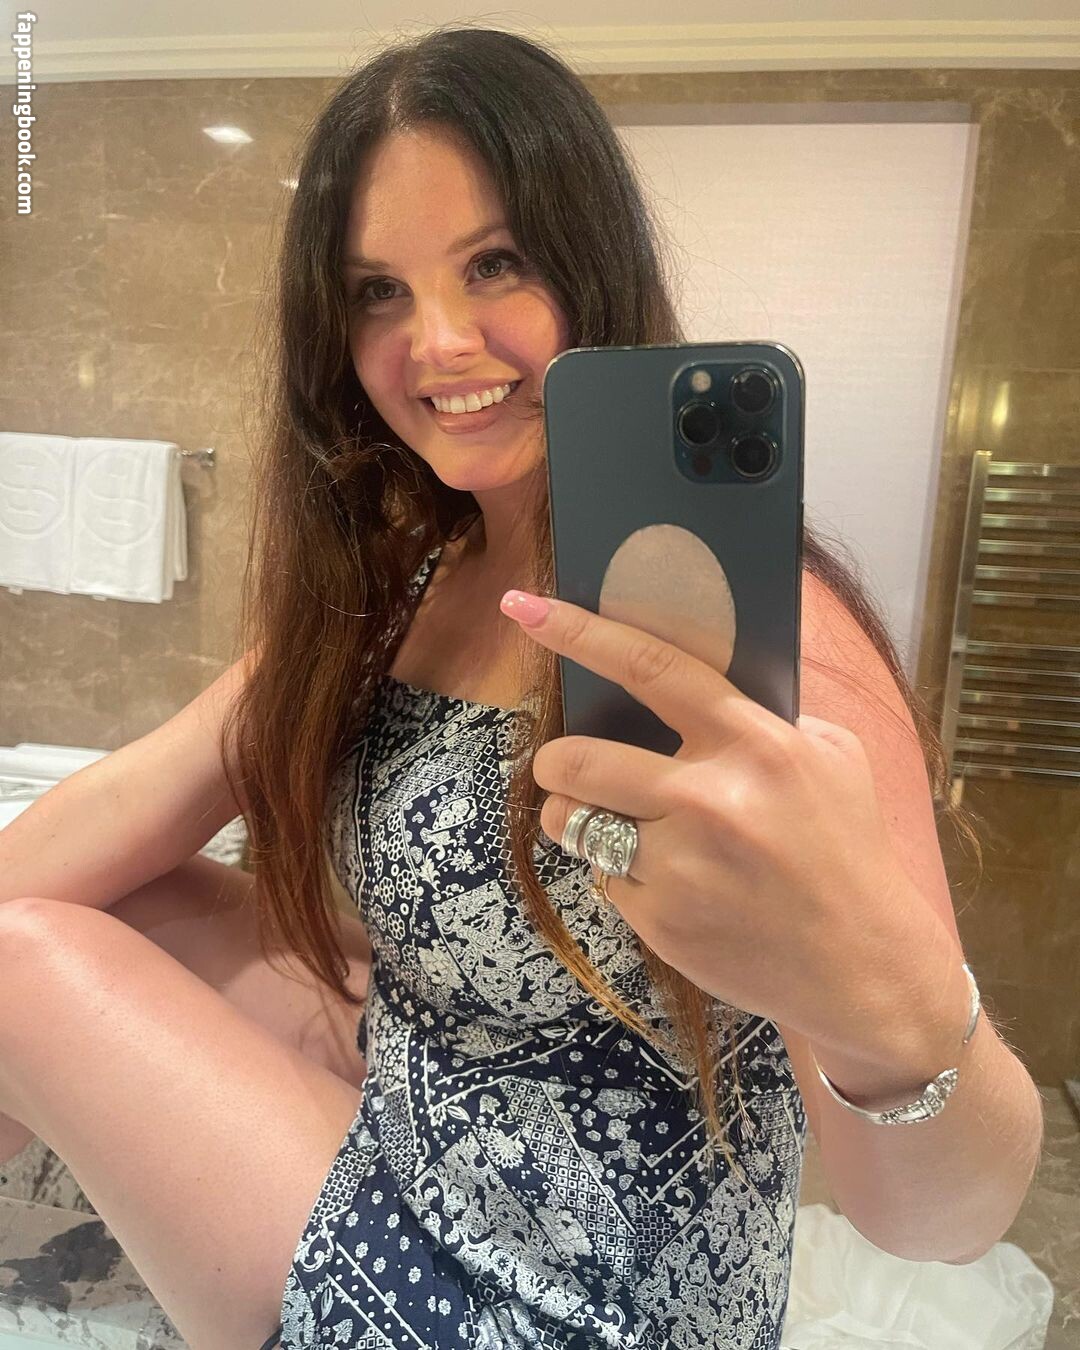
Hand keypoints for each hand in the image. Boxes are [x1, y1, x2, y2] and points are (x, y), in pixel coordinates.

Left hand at [499, 587, 932, 1049]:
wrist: (868, 968)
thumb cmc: (849, 850)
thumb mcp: (833, 757)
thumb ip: (764, 717)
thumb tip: (690, 682)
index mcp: (754, 743)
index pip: (649, 668)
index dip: (579, 633)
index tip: (525, 607)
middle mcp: (708, 799)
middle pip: (575, 758)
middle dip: (556, 760)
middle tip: (568, 767)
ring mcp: (679, 865)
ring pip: (572, 822)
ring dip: (576, 817)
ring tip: (613, 824)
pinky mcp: (660, 921)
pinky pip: (605, 879)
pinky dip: (624, 877)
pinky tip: (672, 886)